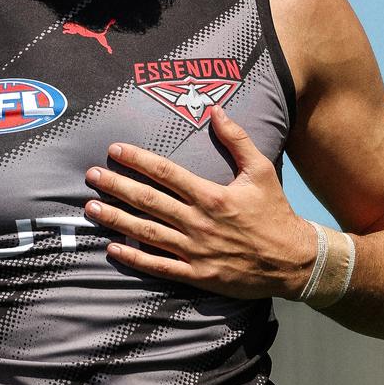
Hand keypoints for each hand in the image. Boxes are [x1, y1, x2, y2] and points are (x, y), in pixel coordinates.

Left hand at [84, 106, 315, 298]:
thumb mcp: (260, 170)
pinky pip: (159, 266)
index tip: (114, 150)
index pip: (165, 172)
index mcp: (211, 195)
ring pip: (147, 233)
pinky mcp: (197, 274)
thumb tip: (216, 110)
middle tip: (91, 176)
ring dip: (116, 219)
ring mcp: (195, 251)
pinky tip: (112, 248)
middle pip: (149, 201)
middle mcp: (199, 222)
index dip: (137, 159)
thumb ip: (237, 139)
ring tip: (90, 209)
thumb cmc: (275, 213)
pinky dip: (134, 258)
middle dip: (117, 186)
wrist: (293, 261)